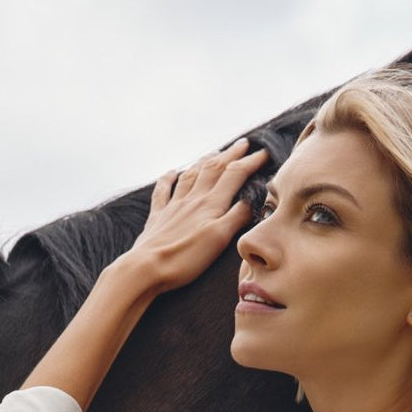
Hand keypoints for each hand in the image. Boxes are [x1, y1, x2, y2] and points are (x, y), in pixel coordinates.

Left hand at [126, 137, 269, 293]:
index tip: (265, 153)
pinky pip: (163, 190)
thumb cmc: (184, 258)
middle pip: (214, 168)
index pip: (234, 175)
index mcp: (210, 204)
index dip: (250, 162)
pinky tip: (172, 172)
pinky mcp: (158, 217)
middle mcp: (192, 199)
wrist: (147, 268)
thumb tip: (251, 200)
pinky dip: (168, 178)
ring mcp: (173, 206)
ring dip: (205, 160)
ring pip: (191, 174)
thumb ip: (236, 217)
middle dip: (230, 154)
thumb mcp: (219, 239)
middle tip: (243, 143)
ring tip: (215, 152)